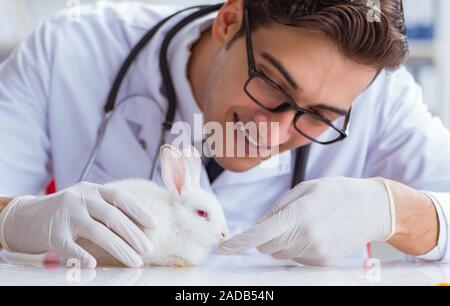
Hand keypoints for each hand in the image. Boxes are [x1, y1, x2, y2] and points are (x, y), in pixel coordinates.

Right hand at [0, 182, 155, 268]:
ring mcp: (66, 214)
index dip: (139, 210)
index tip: (155, 224)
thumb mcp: (85, 202)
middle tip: (148, 249)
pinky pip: (70, 247)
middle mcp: (80, 198)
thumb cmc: (65, 212)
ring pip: (98, 232)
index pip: (120, 197)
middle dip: (134, 234)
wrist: (24, 216)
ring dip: (120, 248)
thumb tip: (139, 225)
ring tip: (135, 261)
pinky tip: (93, 265)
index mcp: (92, 190)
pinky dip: (82, 256)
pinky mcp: (53, 233)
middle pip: (113, 216)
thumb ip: (106, 208)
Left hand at [219, 177, 395, 266]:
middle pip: (267, 246)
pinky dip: (296, 247)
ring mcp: (316, 253)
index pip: (261, 234)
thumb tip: (260, 227)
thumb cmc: (338, 192)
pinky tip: (315, 233)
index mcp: (300, 214)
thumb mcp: (306, 188)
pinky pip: (295, 258)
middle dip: (266, 235)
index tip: (223, 249)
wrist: (373, 209)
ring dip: (282, 241)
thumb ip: (279, 208)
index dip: (239, 242)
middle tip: (285, 218)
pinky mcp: (323, 263)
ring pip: (280, 253)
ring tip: (306, 223)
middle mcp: (307, 238)